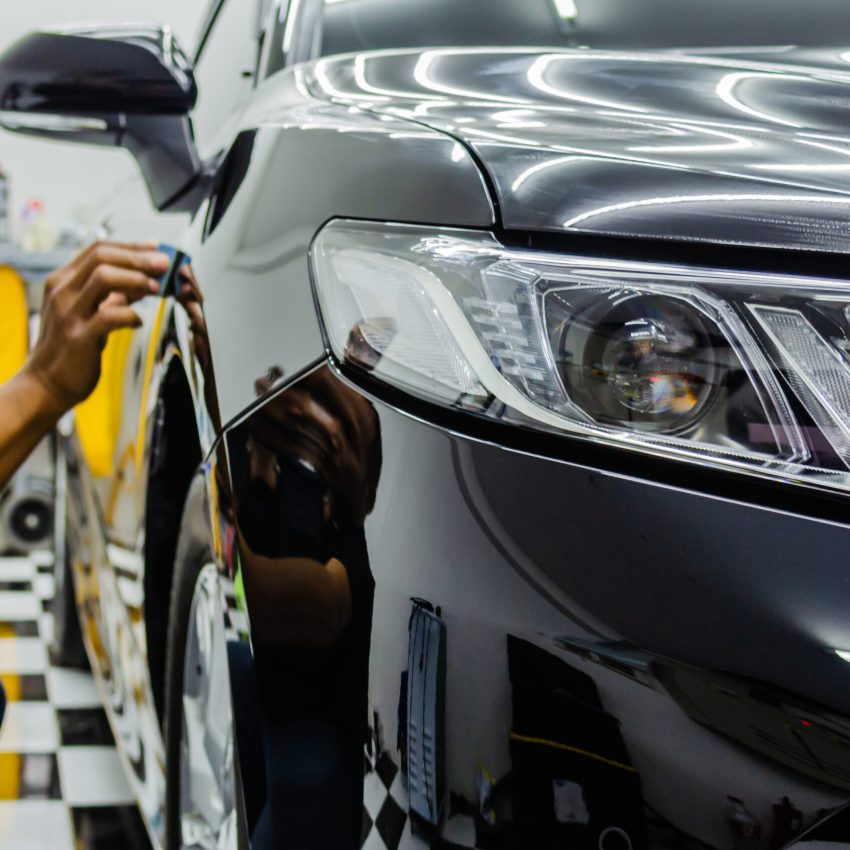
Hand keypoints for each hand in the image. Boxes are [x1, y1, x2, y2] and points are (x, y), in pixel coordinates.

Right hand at [24, 241, 168, 414]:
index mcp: (64, 281)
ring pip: (103, 277)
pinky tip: (138, 321)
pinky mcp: (79, 337)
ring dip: (135, 279)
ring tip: (156, 288)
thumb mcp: (89, 313)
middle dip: (138, 257)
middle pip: (102, 257)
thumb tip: (146, 279)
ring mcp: (68, 313)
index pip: (98, 249)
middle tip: (164, 264)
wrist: (46, 383)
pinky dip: (130, 315)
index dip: (131, 246)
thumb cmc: (71, 348)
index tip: (157, 249)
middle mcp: (63, 292)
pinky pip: (109, 316)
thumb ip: (114, 295)